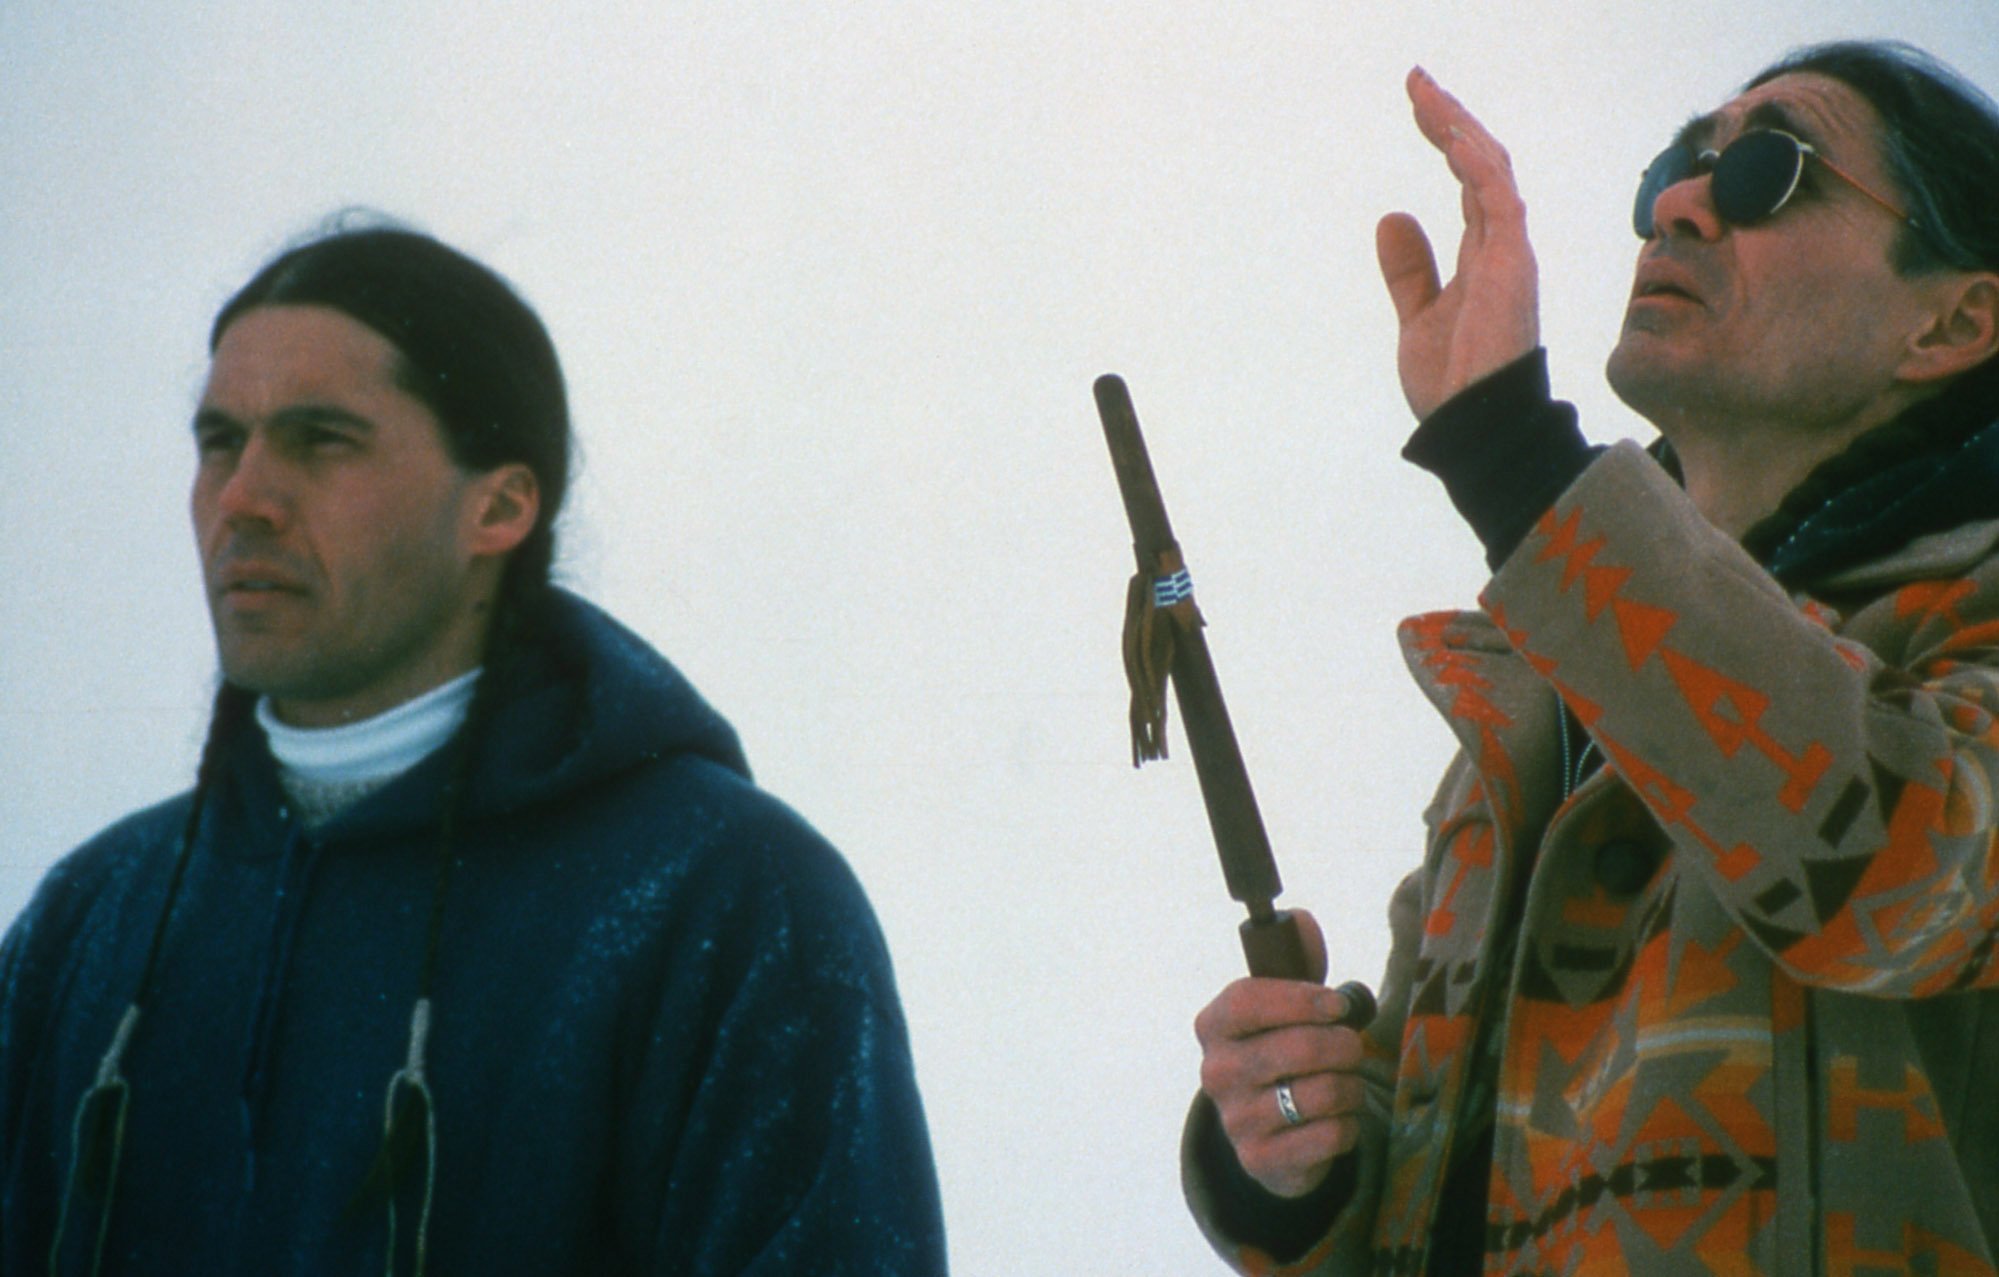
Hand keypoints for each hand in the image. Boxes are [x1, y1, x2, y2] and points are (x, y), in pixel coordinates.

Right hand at [1193, 910, 1371, 1198]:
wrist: (1265, 1130)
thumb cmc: (1279, 1051)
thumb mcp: (1282, 1005)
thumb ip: (1296, 959)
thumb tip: (1303, 919)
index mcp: (1213, 1025)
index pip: (1250, 1001)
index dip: (1302, 999)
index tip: (1338, 1004)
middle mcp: (1216, 1072)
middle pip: (1299, 1048)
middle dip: (1344, 1045)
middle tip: (1352, 1046)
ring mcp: (1235, 1119)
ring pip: (1322, 1093)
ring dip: (1350, 1086)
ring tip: (1344, 1083)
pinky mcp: (1260, 1159)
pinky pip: (1330, 1135)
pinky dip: (1347, 1125)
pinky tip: (1336, 1119)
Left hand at [1376, 67, 1539, 420]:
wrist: (1472, 427)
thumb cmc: (1454, 383)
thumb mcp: (1418, 316)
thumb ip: (1410, 269)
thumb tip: (1391, 218)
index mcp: (1483, 258)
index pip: (1469, 182)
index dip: (1447, 140)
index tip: (1420, 105)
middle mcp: (1502, 248)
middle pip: (1481, 164)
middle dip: (1452, 121)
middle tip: (1418, 83)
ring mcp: (1509, 254)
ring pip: (1490, 170)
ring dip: (1458, 130)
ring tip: (1425, 96)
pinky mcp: (1510, 265)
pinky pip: (1497, 199)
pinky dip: (1474, 164)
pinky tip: (1448, 136)